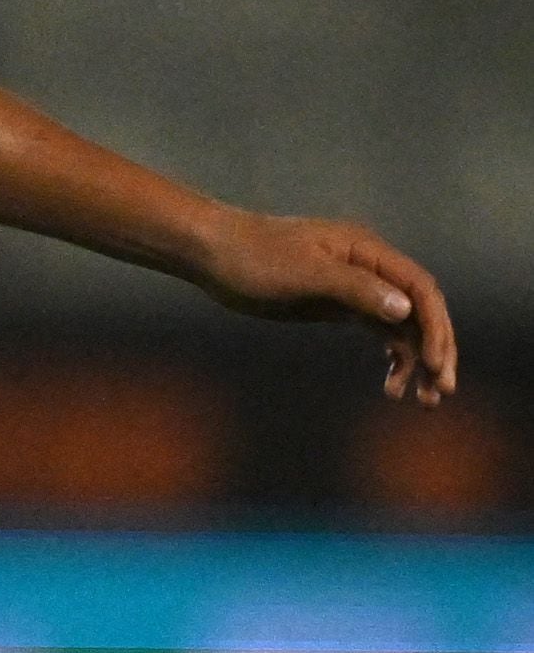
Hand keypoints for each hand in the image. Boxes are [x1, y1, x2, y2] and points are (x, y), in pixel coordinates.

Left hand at [189, 209, 457, 402]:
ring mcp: (355, 288)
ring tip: (421, 400)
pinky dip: (392, 357)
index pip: (420, 289)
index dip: (434, 326)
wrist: (212, 254)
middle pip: (418, 311)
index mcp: (367, 252)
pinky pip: (379, 331)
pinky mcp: (337, 305)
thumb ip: (355, 289)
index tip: (434, 363)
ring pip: (402, 326)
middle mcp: (369, 268)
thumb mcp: (304, 273)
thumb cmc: (254, 257)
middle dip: (434, 350)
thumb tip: (405, 310)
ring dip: (416, 361)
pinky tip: (392, 385)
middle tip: (439, 393)